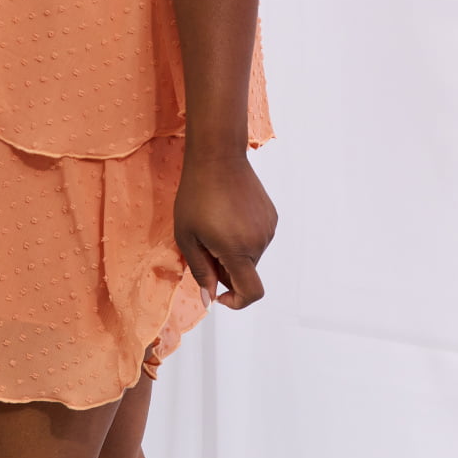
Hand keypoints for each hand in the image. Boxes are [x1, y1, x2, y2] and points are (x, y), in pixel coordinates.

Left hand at [173, 152, 277, 308]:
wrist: (217, 156)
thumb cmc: (196, 194)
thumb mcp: (187, 236)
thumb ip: (200, 271)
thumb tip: (209, 299)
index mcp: (238, 250)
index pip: (251, 293)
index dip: (236, 301)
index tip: (219, 293)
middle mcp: (259, 242)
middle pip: (246, 273)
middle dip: (225, 270)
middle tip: (204, 245)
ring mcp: (268, 228)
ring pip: (251, 255)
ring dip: (233, 252)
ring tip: (215, 225)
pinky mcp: (271, 215)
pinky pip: (256, 238)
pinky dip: (242, 237)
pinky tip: (227, 215)